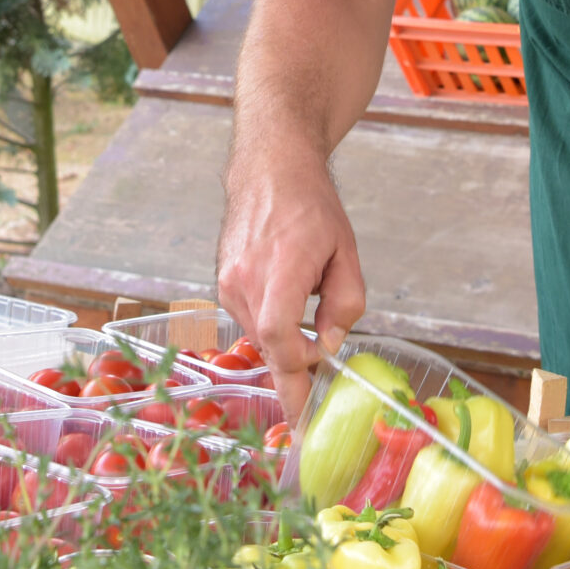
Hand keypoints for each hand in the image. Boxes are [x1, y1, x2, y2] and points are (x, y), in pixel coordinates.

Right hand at [215, 144, 365, 419]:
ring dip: (284, 339)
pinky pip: (250, 319)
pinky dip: (270, 322)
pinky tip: (286, 298)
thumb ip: (346, 304)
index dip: (295, 376)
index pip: (280, 337)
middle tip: (315, 392)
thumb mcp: (347, 253)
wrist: (270, 169)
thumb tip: (330, 345)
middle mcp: (245, 279)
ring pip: (259, 335)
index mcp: (282, 268)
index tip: (310, 398)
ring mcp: (228, 282)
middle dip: (295, 367)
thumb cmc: (312, 206)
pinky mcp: (222, 283)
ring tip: (306, 307)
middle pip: (270, 345)